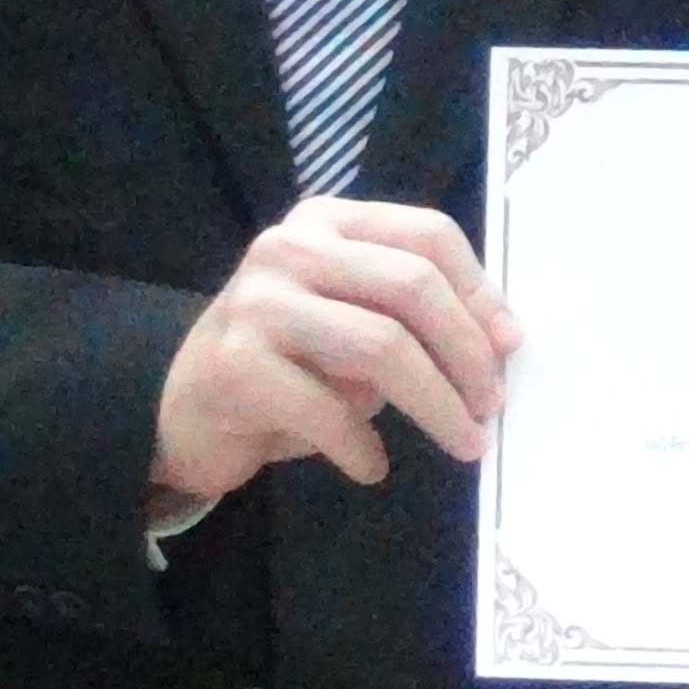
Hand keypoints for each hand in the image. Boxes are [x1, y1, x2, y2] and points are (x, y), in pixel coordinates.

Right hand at [150, 196, 517, 503]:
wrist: (178, 407)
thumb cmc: (283, 365)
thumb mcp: (348, 321)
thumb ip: (407, 317)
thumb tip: (496, 347)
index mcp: (328, 222)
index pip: (427, 236)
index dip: (480, 293)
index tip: (510, 346)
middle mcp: (291, 246)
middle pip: (412, 286)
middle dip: (467, 352)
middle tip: (492, 406)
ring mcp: (258, 301)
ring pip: (381, 345)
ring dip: (436, 404)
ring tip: (463, 443)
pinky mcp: (235, 363)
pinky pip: (329, 409)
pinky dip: (363, 447)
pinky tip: (372, 466)